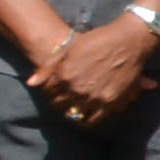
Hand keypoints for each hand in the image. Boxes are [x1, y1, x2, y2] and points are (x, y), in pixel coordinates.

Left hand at [30, 11, 158, 125]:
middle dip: (61, 102)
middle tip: (66, 98)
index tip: (55, 89)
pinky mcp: (111, 102)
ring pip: (77, 115)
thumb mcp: (69, 49)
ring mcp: (95, 97)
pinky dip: (90, 118)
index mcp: (65, 76)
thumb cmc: (97, 40)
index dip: (50, 91)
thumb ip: (48, 67)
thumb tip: (31, 84)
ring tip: (77, 106)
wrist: (129, 40)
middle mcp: (78, 90)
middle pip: (61, 106)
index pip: (48, 93)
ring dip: (74, 113)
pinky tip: (90, 111)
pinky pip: (96, 118)